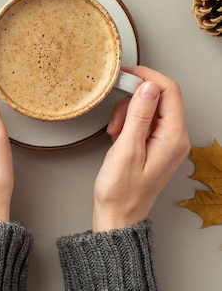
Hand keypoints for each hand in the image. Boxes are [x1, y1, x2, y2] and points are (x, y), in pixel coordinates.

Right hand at [93, 66, 189, 230]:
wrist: (118, 215)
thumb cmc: (121, 191)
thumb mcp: (126, 150)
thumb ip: (139, 116)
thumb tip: (148, 87)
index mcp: (173, 137)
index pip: (168, 91)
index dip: (147, 77)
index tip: (126, 74)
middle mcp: (175, 138)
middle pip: (159, 98)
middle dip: (133, 100)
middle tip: (115, 116)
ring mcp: (165, 141)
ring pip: (148, 108)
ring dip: (128, 112)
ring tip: (114, 132)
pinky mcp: (154, 145)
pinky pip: (143, 121)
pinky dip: (128, 122)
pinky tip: (118, 136)